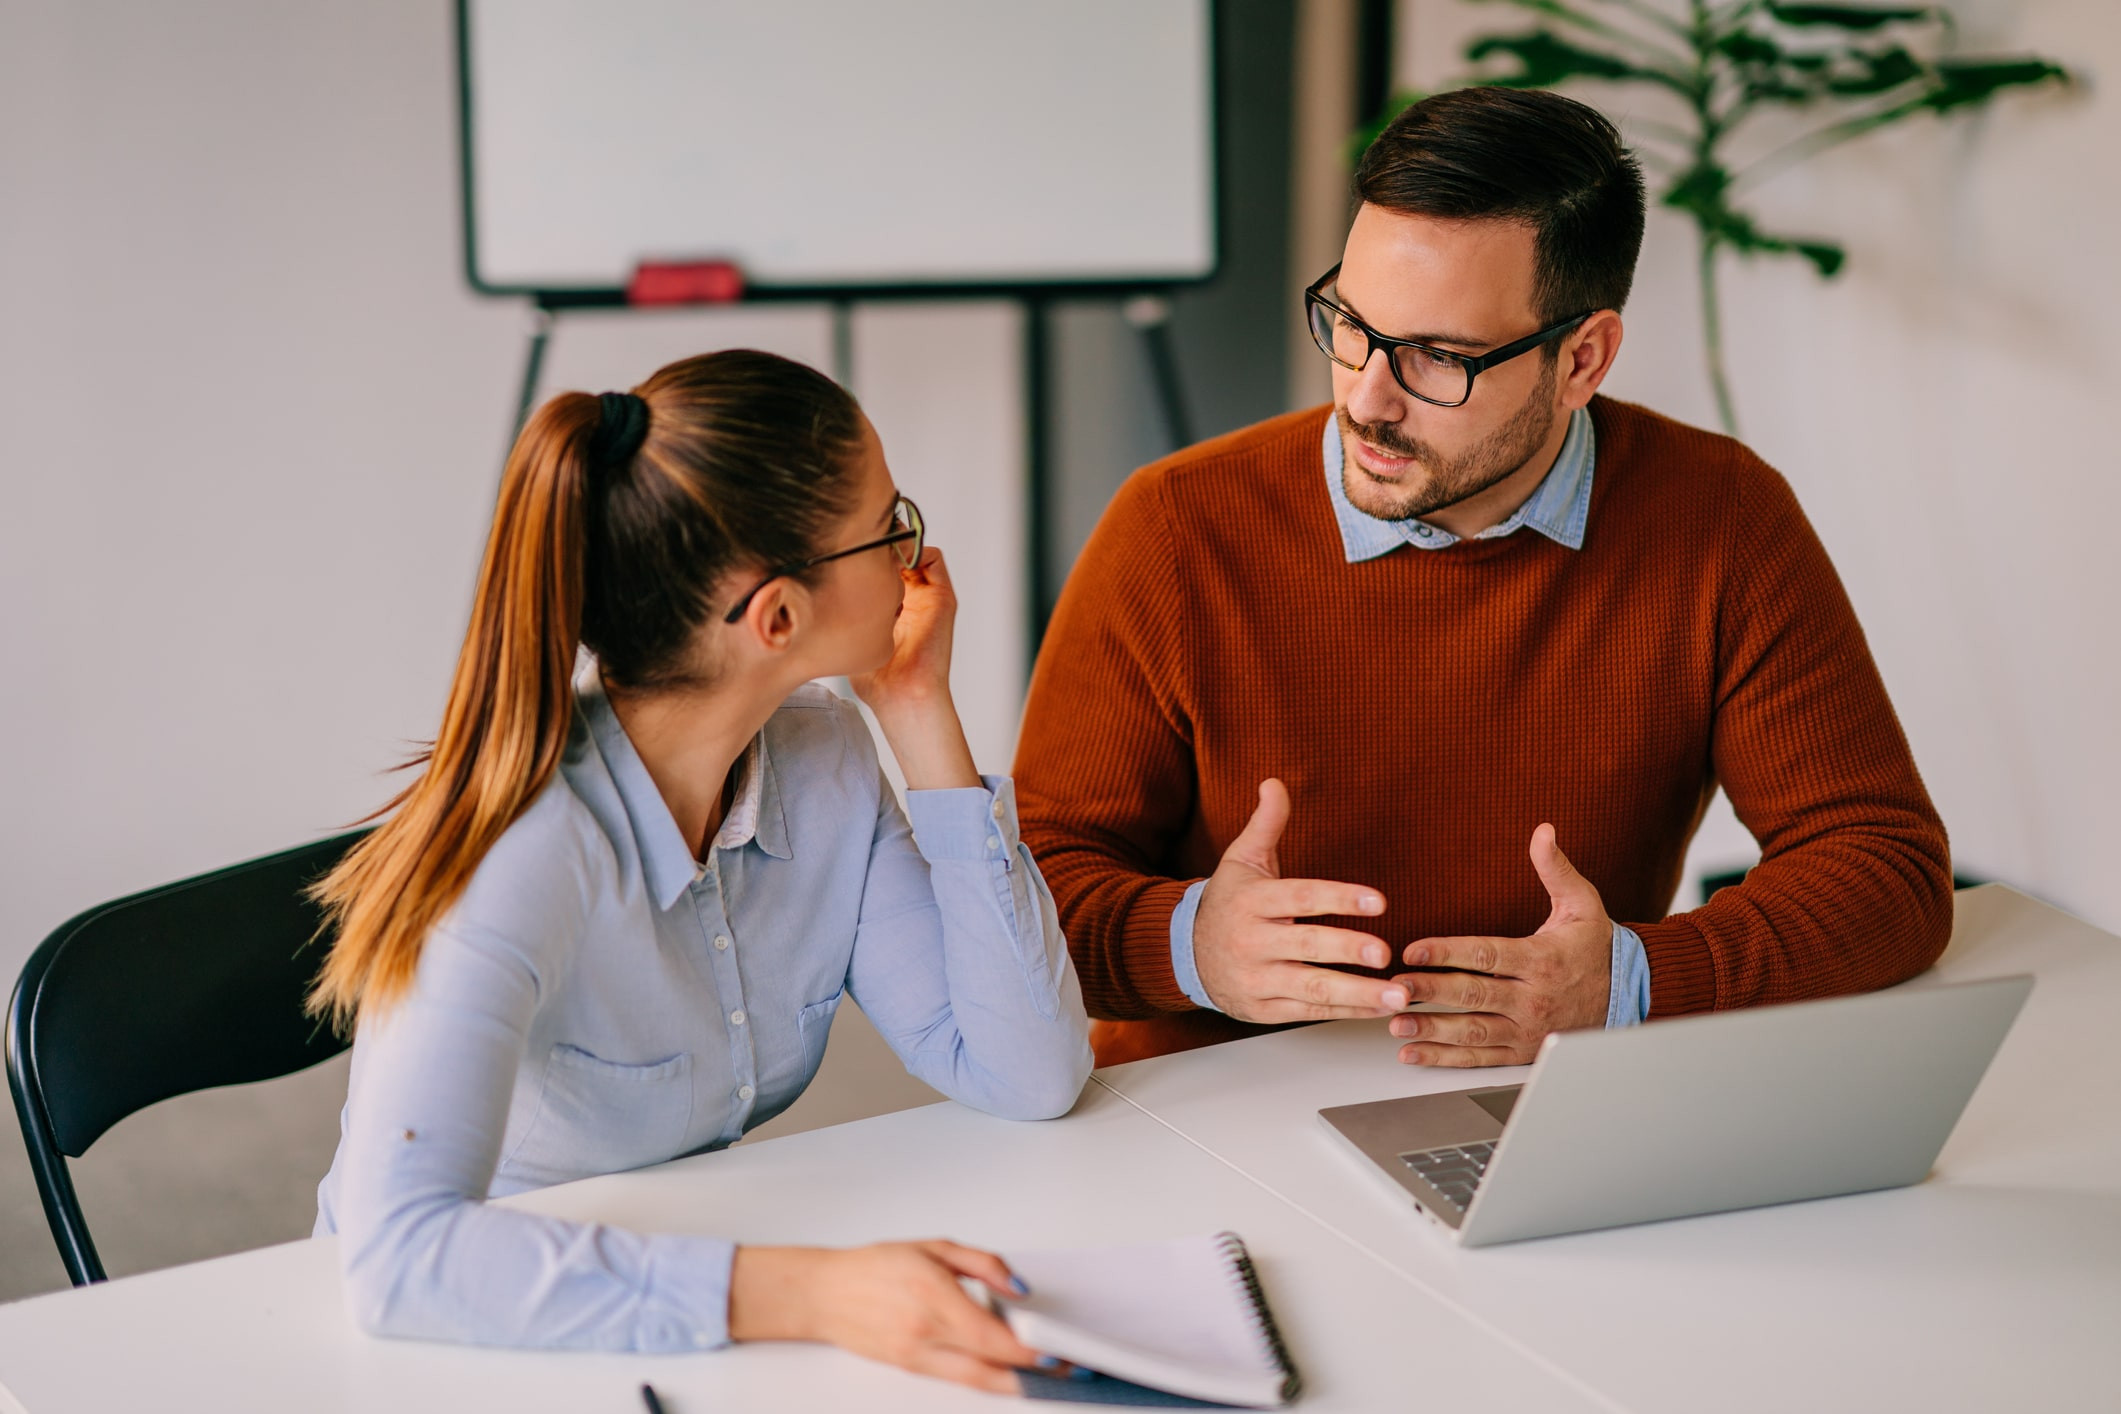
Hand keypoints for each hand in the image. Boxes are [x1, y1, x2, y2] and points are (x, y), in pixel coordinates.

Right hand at [728, 1240, 1041, 1395]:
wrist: (824, 1293)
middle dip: (1032, 1373)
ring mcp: (916, 1357)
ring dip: (1015, 1383)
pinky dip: (988, 1379)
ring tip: (1046, 1374)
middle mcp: (924, 1332)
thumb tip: (1020, 1287)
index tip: (1057, 1350)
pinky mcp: (911, 1368)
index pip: (990, 1335)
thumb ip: (984, 1264)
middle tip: (1066, 1368)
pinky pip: (958, 1380)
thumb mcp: (935, 1247)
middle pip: (989, 1367)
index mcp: (932, 1294)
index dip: (1028, 1350)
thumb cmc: (876, 1265)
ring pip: (976, 1382)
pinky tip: (1008, 1372)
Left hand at [850, 546, 956, 715]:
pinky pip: (933, 558)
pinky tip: (891, 565)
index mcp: (894, 608)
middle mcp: (913, 598)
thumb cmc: (876, 679)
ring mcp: (929, 596)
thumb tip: (809, 599)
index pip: (882, 566)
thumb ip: (839, 617)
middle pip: (898, 554)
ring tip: (874, 554)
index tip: (844, 554)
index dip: (865, 556)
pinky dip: (914, 550)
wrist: (903, 695)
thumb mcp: (849, 639)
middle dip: (878, 546)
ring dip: (896, 545)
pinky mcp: (943, 597)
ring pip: (915, 551)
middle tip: (857, 547)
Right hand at [1192, 779, 1407, 1023]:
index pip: (1301, 897)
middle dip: (1347, 949)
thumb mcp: (1241, 860)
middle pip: (1306, 945)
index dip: (1340, 898)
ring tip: (1397, 995)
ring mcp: (1258, 978)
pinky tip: (1378, 1008)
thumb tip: (1274, 783)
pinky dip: (1346, 1012)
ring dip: (1358, 994)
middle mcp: (1253, 941)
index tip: (1380, 902)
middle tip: (1385, 953)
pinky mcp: (1263, 1008)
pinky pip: (1309, 1012)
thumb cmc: (1226, 904)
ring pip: (1312, 988)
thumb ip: (1266, 824)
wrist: (1182, 954)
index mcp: (1253, 901)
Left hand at [1388, 823, 1611, 1066]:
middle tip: (1396, 987)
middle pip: (1475, 994)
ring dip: (1432, 1029)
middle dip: (1431, 991)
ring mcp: (1528, 1029)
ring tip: (1397, 1023)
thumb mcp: (1582, 903)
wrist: (1630, 995)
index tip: (1413, 950)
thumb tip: (1543, 832)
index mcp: (1541, 959)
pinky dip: (1446, 1058)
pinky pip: (1481, 1057)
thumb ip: (1556, 869)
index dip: (1447, 952)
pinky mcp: (1523, 1051)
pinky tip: (1415, 1052)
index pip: (1487, 955)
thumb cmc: (1596, 947)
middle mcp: (1533, 997)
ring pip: (1474, 1032)